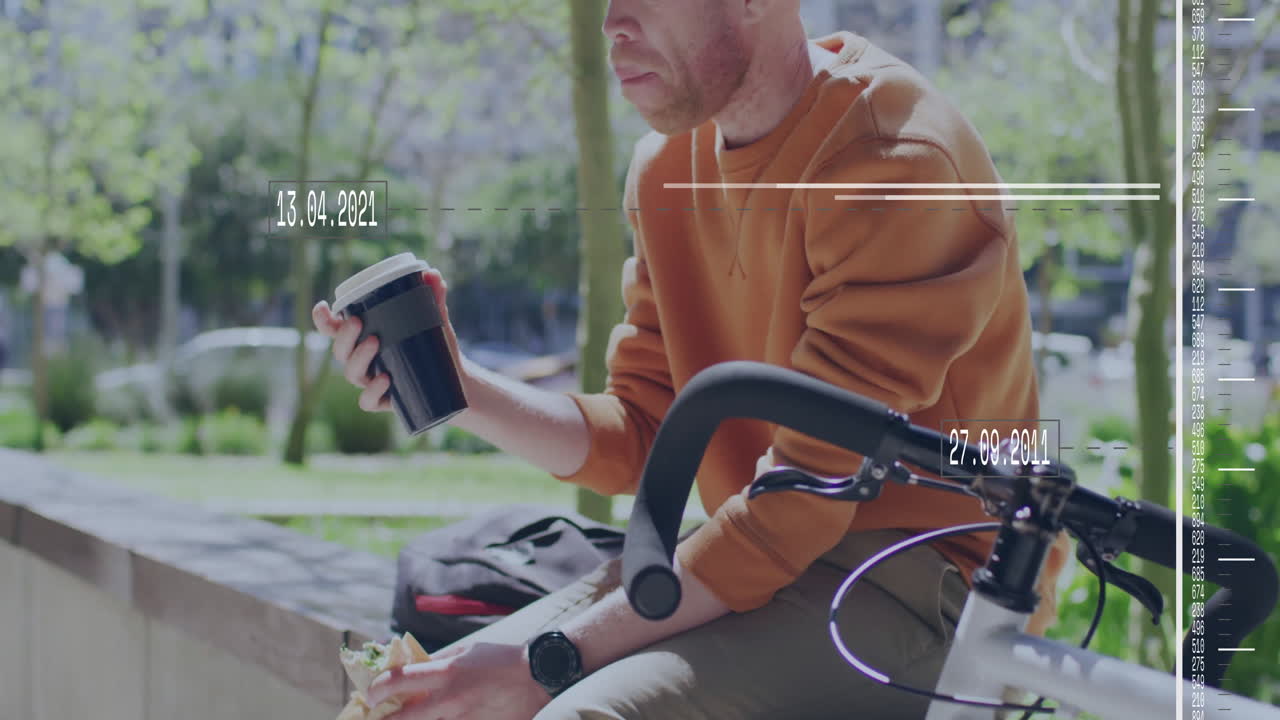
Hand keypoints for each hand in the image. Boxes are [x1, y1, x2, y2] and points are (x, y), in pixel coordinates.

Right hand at [311, 269, 464, 412]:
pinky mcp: (385, 402)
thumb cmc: (437, 346)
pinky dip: (372, 391)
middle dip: (344, 336)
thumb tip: (433, 273)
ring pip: (352, 374)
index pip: (336, 331)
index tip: (322, 307)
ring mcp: (372, 382)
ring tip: (374, 342)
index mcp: (366, 339)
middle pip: (341, 351)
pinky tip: (385, 379)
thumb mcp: (434, 321)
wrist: (457, 380)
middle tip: (358, 322)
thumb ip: (433, 298)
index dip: (324, 321)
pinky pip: (368, 402)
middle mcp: (364, 361)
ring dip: (358, 358)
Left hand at [366, 641, 550, 719]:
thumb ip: (439, 662)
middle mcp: (452, 700)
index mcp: (448, 673)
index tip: (371, 694)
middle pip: (404, 719)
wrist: (539, 675)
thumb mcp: (467, 651)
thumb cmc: (501, 659)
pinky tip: (440, 719)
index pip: (399, 681)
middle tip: (379, 717)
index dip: (377, 689)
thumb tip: (412, 668)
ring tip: (410, 717)